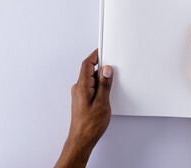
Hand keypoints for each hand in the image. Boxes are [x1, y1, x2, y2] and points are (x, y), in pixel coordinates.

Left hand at [55, 49, 113, 167]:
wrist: (81, 140)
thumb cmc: (89, 126)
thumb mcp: (102, 104)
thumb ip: (104, 85)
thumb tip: (107, 70)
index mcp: (82, 87)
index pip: (87, 64)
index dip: (95, 55)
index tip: (103, 49)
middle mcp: (79, 89)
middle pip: (89, 70)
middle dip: (100, 65)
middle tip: (111, 64)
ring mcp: (80, 94)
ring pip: (90, 79)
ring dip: (100, 77)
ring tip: (111, 81)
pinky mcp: (82, 100)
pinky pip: (90, 87)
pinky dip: (98, 85)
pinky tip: (106, 91)